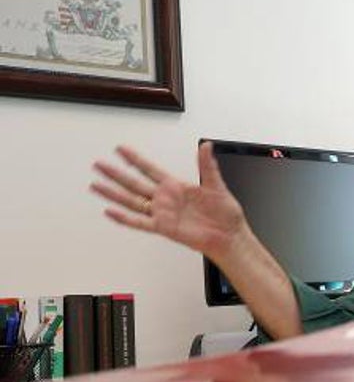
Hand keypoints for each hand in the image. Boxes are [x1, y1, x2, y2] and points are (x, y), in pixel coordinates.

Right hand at [91, 142, 248, 259]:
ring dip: (113, 194)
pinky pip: (140, 223)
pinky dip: (125, 218)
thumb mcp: (216, 185)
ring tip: (95, 185)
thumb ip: (207, 165)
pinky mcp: (164, 227)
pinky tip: (110, 211)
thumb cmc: (225, 214)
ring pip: (132, 201)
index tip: (120, 149)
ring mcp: (163, 213)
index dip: (135, 159)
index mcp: (176, 186)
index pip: (150, 169)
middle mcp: (165, 199)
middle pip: (134, 183)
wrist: (230, 236)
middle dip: (116, 174)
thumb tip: (206, 145)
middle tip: (98, 164)